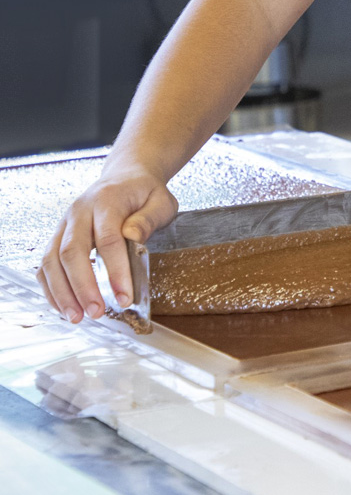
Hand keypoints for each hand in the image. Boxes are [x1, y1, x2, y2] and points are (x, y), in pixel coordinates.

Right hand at [37, 169, 177, 322]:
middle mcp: (78, 212)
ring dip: (62, 291)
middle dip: (83, 286)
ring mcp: (65, 224)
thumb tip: (133, 237)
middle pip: (72, 252)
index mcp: (106, 202)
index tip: (125, 297)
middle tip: (97, 313)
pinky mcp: (59, 236)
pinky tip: (64, 307)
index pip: (107, 239)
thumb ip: (149, 219)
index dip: (115, 271)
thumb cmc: (144, 193)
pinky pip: (46, 264)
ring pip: (52, 259)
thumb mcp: (160, 201)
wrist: (125, 177)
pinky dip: (51, 287)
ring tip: (77, 317)